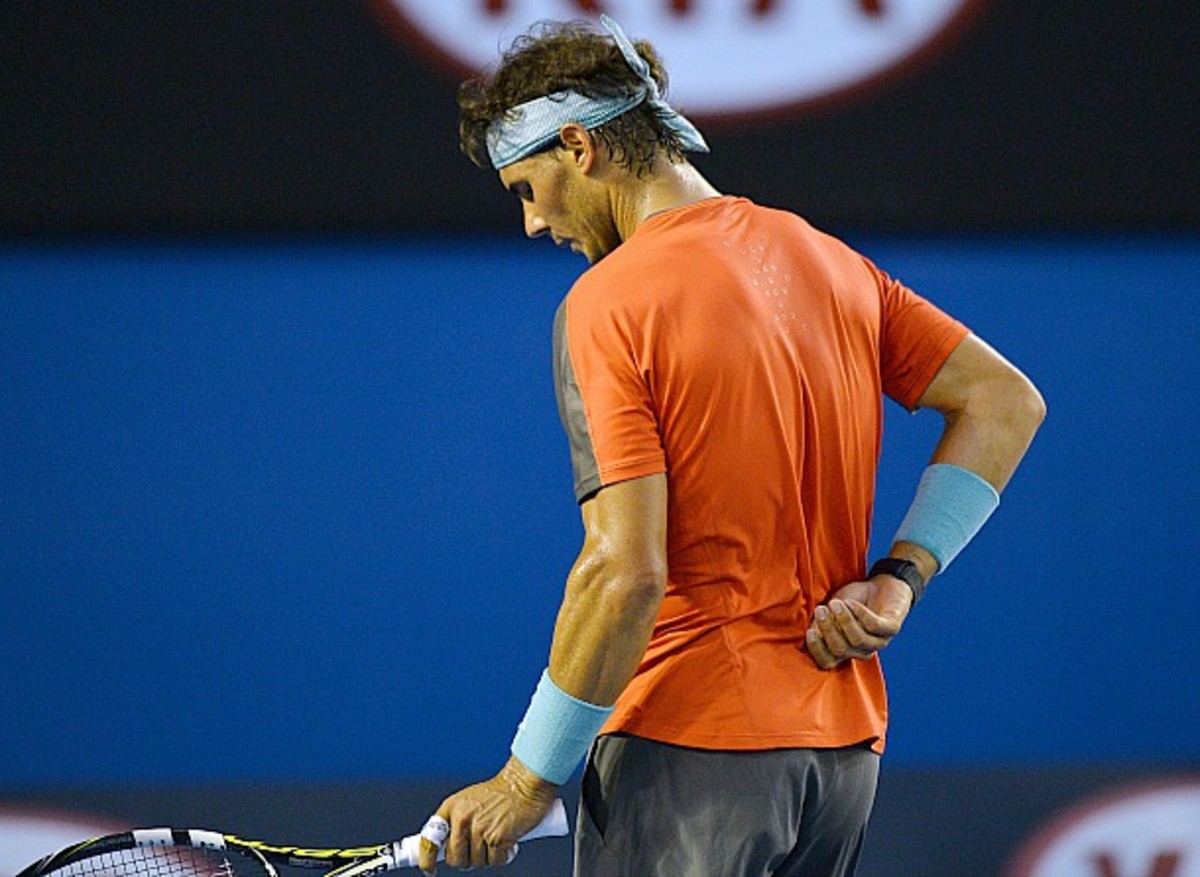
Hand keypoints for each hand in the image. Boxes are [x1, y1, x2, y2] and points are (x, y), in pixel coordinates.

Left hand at [417, 756, 556, 873]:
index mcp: (452, 807)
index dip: (426, 858)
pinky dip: (504, 856)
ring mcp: (479, 829)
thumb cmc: (501, 792)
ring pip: (476, 863)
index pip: (430, 839)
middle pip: (455, 859)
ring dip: (488, 857)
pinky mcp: (497, 839)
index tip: (428, 868)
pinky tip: (508, 841)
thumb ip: (458, 820)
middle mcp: (462, 819)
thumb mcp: (470, 800)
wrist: (525, 783)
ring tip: (496, 838)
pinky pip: (495, 862)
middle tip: (480, 848)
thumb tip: (449, 845)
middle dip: (467, 859)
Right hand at [805, 576, 913, 669]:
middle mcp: (862, 651)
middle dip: (828, 629)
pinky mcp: (892, 629)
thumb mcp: (832, 610)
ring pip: (858, 640)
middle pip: (841, 650)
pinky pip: (874, 626)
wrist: (881, 586)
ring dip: (844, 620)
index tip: (810, 631)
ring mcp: (878, 642)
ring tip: (836, 603)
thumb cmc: (852, 600)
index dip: (818, 650)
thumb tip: (812, 632)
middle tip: (821, 609)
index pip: (828, 662)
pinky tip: (851, 603)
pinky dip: (860, 613)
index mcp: (845, 650)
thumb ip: (822, 622)